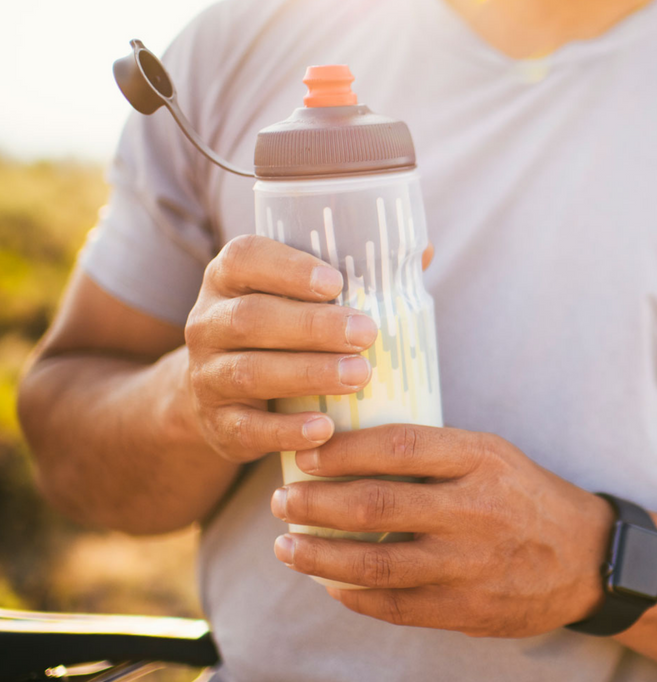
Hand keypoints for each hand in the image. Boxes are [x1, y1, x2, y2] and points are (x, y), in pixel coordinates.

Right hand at [183, 235, 377, 462]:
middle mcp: (208, 322)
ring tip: (359, 376)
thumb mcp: (300, 298)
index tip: (336, 281)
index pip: (245, 257)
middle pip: (251, 318)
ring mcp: (206, 374)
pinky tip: (324, 429)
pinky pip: (246, 428)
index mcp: (229, 278)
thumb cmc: (282, 331)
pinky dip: (285, 431)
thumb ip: (357, 273)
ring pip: (250, 371)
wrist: (222, 393)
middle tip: (366, 333)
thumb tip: (425, 251)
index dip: (287, 267)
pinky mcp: (215, 423)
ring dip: (308, 373)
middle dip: (312, 326)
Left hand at [270, 425, 612, 636]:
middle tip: (283, 501)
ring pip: (376, 563)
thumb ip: (433, 451)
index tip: (305, 453)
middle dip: (316, 504)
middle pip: (376, 506)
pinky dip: (354, 596)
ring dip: (320, 557)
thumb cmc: (524, 494)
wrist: (585, 557)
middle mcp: (474, 510)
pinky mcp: (468, 609)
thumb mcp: (491, 453)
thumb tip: (351, 444)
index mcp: (480, 459)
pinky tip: (329, 584)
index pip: (398, 447)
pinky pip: (396, 606)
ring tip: (286, 547)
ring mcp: (471, 564)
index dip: (343, 451)